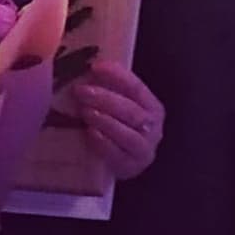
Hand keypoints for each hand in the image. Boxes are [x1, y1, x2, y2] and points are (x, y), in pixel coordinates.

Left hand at [72, 59, 164, 178]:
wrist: (126, 160)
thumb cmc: (121, 125)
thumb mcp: (121, 104)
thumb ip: (111, 88)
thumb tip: (86, 68)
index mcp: (152, 106)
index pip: (136, 87)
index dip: (117, 76)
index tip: (95, 67)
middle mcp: (152, 127)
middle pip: (130, 110)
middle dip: (104, 99)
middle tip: (81, 91)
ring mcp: (144, 149)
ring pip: (127, 133)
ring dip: (104, 120)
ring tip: (84, 111)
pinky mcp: (131, 168)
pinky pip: (117, 155)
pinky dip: (103, 143)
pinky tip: (90, 133)